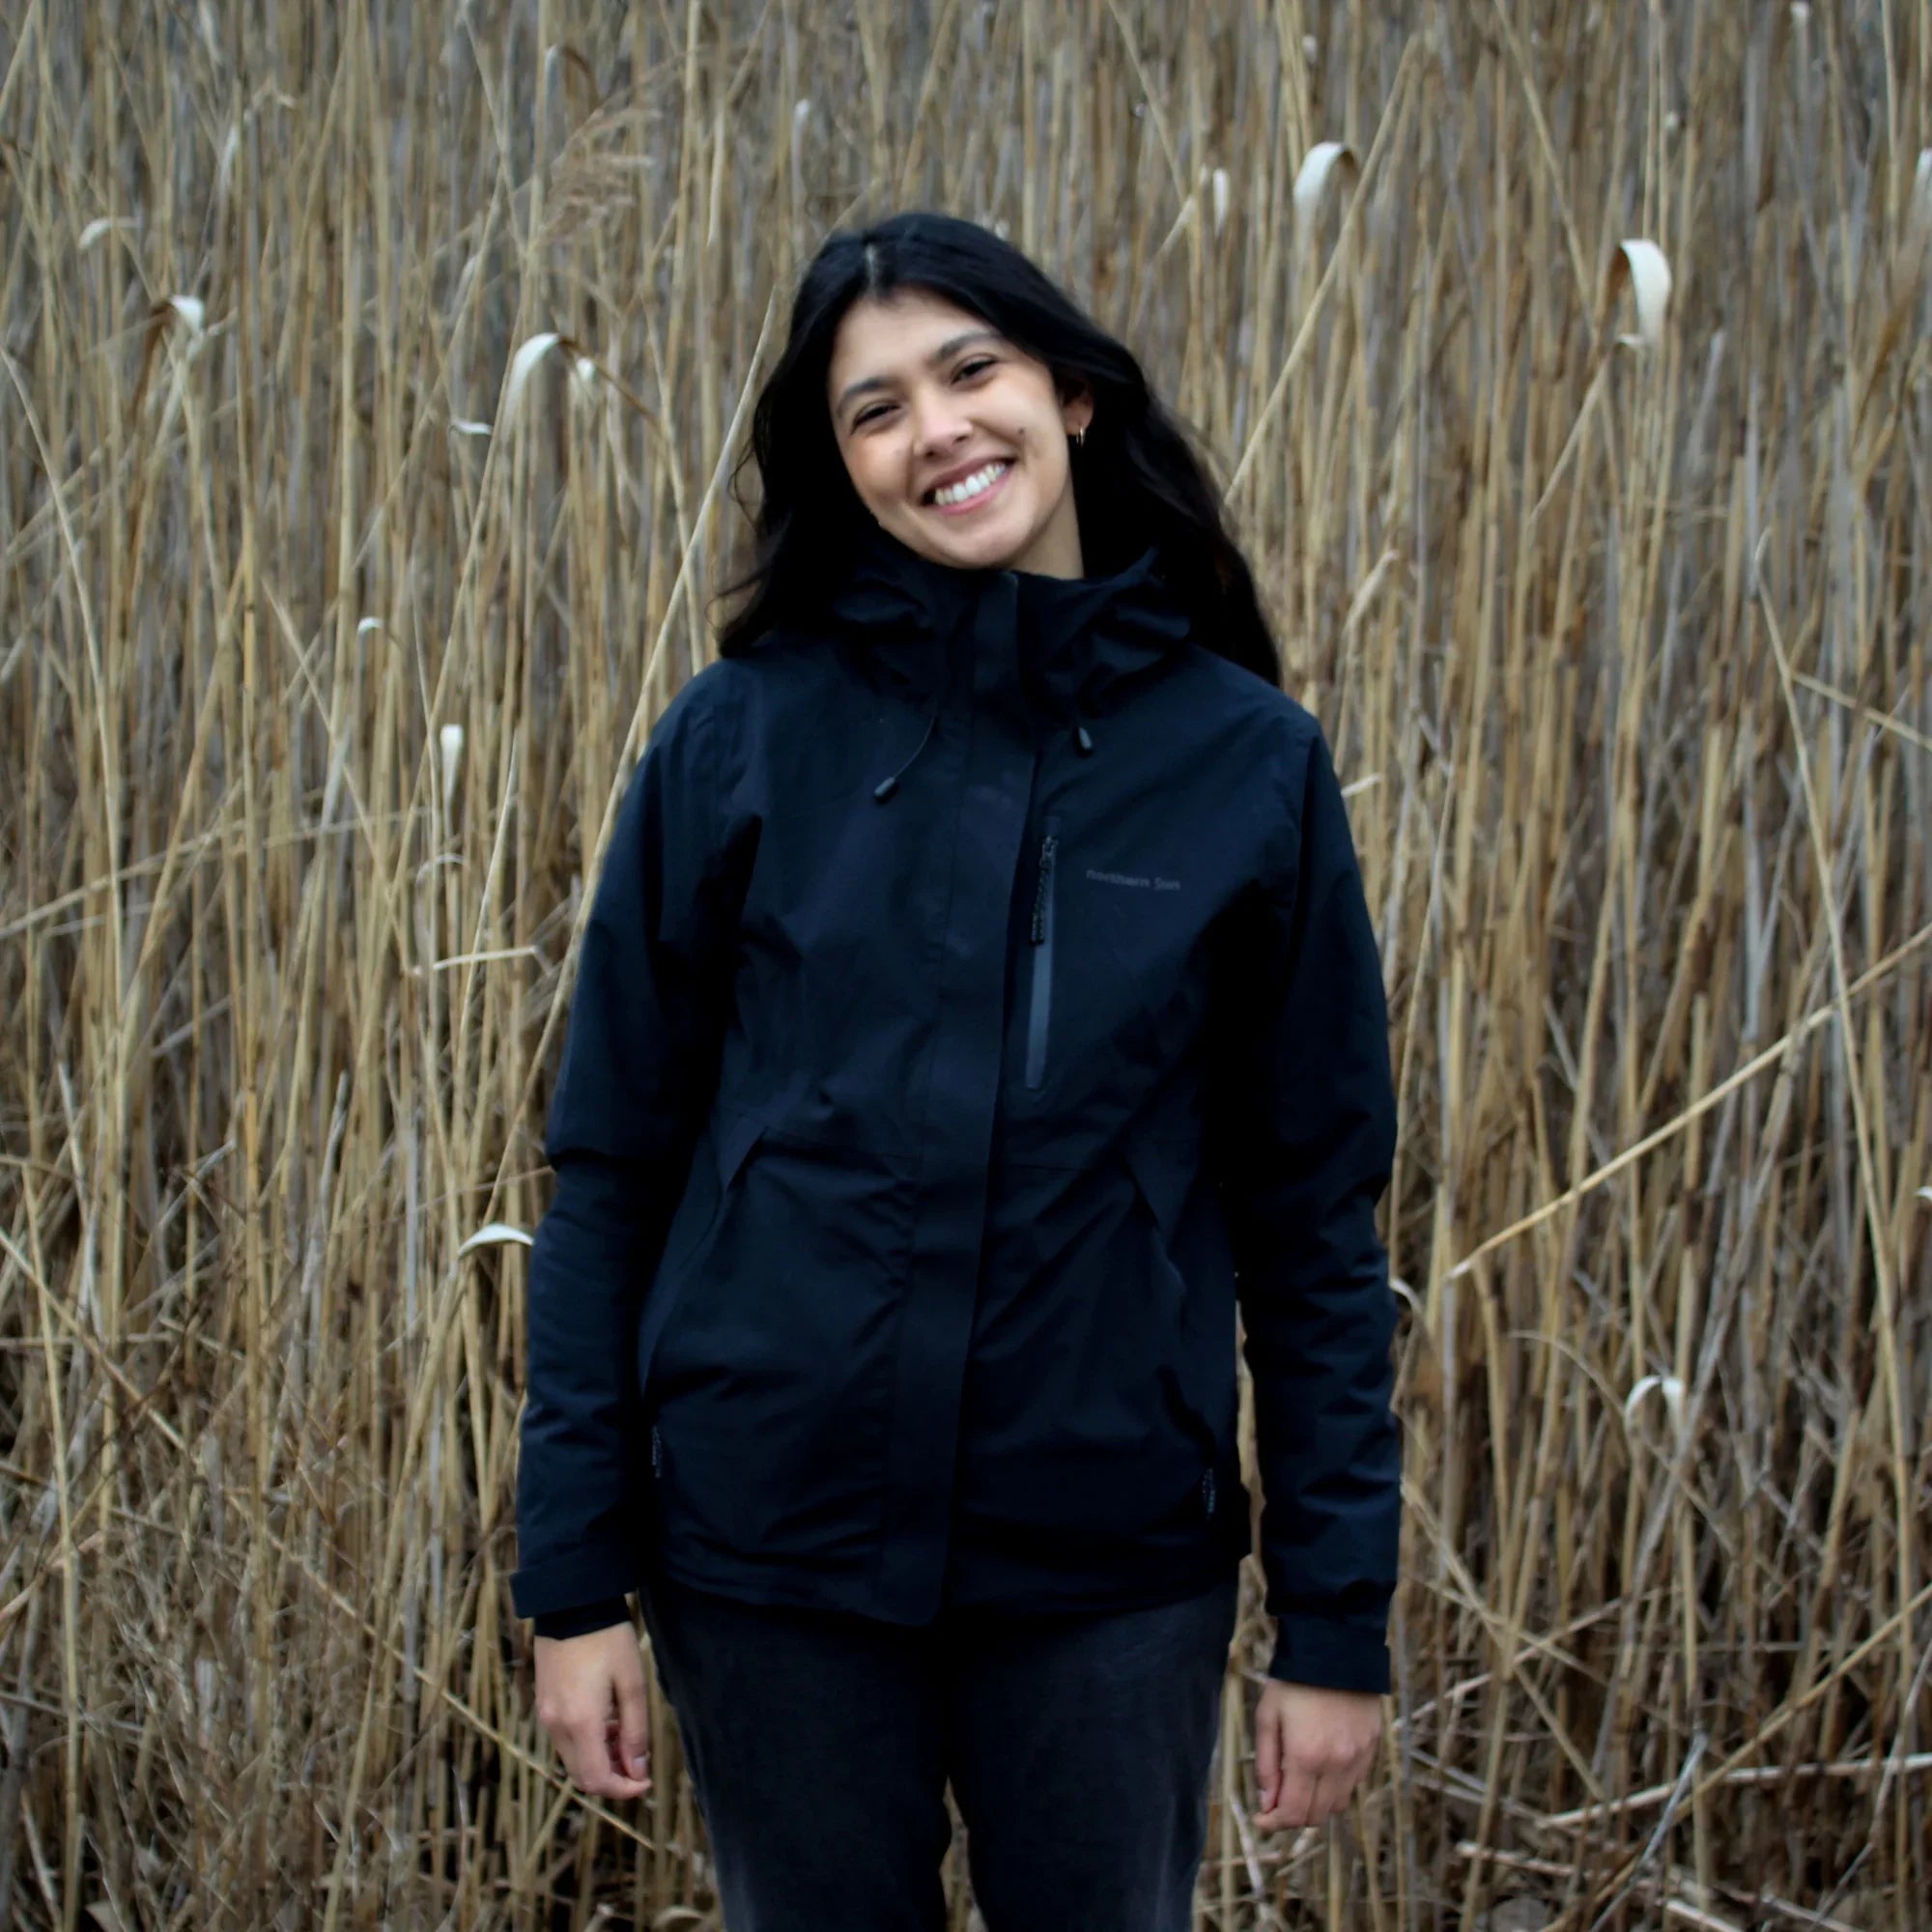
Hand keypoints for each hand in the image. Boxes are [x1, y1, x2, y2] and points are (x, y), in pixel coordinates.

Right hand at [534, 1622, 653, 1799]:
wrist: (572, 1604)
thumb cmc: (608, 1640)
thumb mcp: (632, 1683)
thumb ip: (635, 1731)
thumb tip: (638, 1769)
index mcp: (580, 1723)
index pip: (596, 1779)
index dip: (623, 1789)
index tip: (645, 1781)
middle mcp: (556, 1726)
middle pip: (582, 1775)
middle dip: (612, 1777)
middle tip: (638, 1762)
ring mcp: (546, 1715)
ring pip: (573, 1758)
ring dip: (599, 1759)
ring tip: (625, 1736)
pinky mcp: (543, 1703)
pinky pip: (564, 1739)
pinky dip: (587, 1742)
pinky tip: (606, 1721)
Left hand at [1252, 1679, 1379, 1829]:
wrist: (1334, 1649)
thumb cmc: (1293, 1682)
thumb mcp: (1267, 1717)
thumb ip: (1265, 1764)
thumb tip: (1267, 1803)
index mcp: (1307, 1757)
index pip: (1294, 1813)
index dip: (1274, 1823)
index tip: (1261, 1819)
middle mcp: (1337, 1765)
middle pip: (1317, 1816)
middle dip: (1293, 1815)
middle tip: (1277, 1800)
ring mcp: (1358, 1758)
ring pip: (1338, 1805)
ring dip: (1317, 1804)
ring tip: (1299, 1782)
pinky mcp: (1372, 1748)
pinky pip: (1354, 1784)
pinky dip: (1336, 1787)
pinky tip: (1322, 1767)